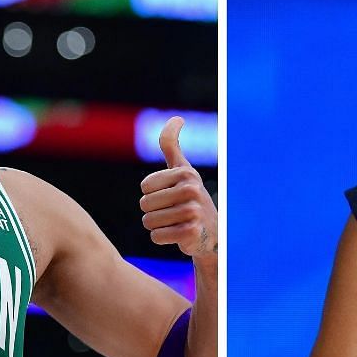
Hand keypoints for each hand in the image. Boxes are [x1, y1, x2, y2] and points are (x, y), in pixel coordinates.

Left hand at [139, 116, 216, 261]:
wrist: (211, 232)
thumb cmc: (190, 198)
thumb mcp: (183, 170)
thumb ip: (172, 144)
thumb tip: (177, 118)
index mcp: (186, 173)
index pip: (145, 186)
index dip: (152, 193)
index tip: (169, 195)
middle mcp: (192, 190)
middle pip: (145, 204)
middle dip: (153, 211)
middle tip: (172, 212)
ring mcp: (193, 212)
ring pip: (149, 221)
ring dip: (156, 225)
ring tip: (174, 223)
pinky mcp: (191, 233)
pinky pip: (156, 236)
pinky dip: (161, 238)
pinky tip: (176, 235)